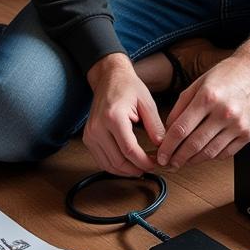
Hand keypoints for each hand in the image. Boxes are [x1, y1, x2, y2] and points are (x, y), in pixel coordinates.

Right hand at [84, 54, 165, 176]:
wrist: (109, 78)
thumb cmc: (128, 87)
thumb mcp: (147, 102)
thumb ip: (155, 126)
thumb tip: (162, 146)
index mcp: (113, 117)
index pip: (129, 150)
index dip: (144, 162)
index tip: (156, 164)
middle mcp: (98, 127)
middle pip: (118, 161)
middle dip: (137, 169)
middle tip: (151, 168)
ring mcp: (90, 134)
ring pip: (108, 165)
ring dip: (126, 171)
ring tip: (141, 168)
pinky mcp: (88, 138)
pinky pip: (101, 160)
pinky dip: (115, 166)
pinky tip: (128, 164)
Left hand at [156, 35, 249, 168]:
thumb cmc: (226, 76)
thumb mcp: (197, 84)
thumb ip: (180, 108)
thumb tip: (168, 132)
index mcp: (208, 97)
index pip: (181, 129)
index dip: (167, 146)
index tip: (160, 155)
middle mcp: (224, 112)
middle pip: (194, 145)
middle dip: (177, 158)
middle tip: (169, 163)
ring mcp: (238, 125)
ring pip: (210, 153)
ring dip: (193, 160)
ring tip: (183, 160)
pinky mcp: (248, 133)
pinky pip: (226, 154)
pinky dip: (212, 157)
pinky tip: (203, 154)